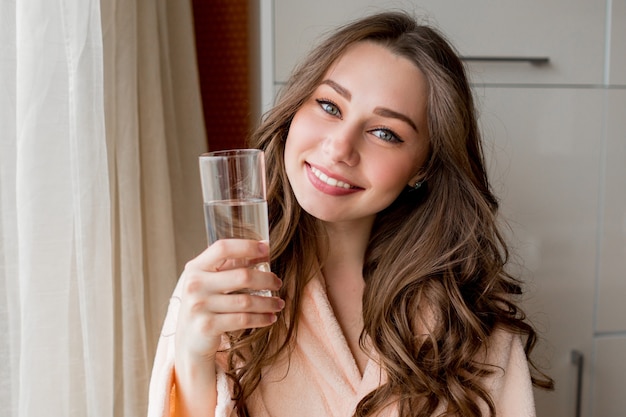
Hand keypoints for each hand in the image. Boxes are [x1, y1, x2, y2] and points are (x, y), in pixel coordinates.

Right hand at [175, 239, 283, 361]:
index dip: (247, 246)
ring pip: (246, 301)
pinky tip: (271, 317)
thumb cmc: (205, 304)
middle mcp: (195, 284)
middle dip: (266, 279)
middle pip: (242, 276)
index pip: (223, 248)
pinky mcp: (207, 326)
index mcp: (196, 267)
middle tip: (277, 283)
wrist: (189, 341)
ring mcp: (199, 306)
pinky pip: (243, 319)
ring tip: (278, 303)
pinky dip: (261, 318)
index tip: (267, 249)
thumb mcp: (211, 281)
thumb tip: (264, 247)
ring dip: (268, 302)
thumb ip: (232, 265)